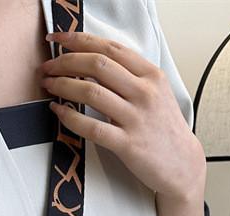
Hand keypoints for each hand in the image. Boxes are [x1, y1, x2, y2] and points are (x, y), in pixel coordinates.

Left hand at [40, 30, 205, 200]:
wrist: (182, 164)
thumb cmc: (163, 129)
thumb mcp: (155, 93)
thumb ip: (130, 76)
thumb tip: (94, 62)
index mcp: (151, 75)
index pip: (110, 48)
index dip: (80, 40)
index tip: (59, 38)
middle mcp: (144, 92)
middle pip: (97, 65)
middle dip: (66, 61)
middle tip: (48, 65)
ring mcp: (136, 118)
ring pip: (91, 93)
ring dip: (62, 85)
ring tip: (48, 84)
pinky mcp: (127, 144)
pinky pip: (92, 127)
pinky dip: (69, 117)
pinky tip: (57, 111)